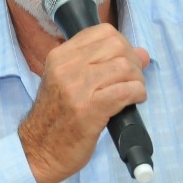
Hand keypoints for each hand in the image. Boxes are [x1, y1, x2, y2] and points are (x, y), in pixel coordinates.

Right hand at [19, 23, 149, 182]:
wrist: (40, 150)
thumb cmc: (57, 118)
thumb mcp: (70, 83)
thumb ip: (103, 64)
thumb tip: (142, 53)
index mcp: (60, 56)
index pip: (102, 32)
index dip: (122, 45)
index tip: (124, 61)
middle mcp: (66, 67)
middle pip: (117, 46)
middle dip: (133, 61)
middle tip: (131, 79)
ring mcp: (77, 88)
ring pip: (124, 67)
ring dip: (137, 80)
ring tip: (132, 92)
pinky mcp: (90, 109)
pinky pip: (126, 90)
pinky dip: (138, 93)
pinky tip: (134, 101)